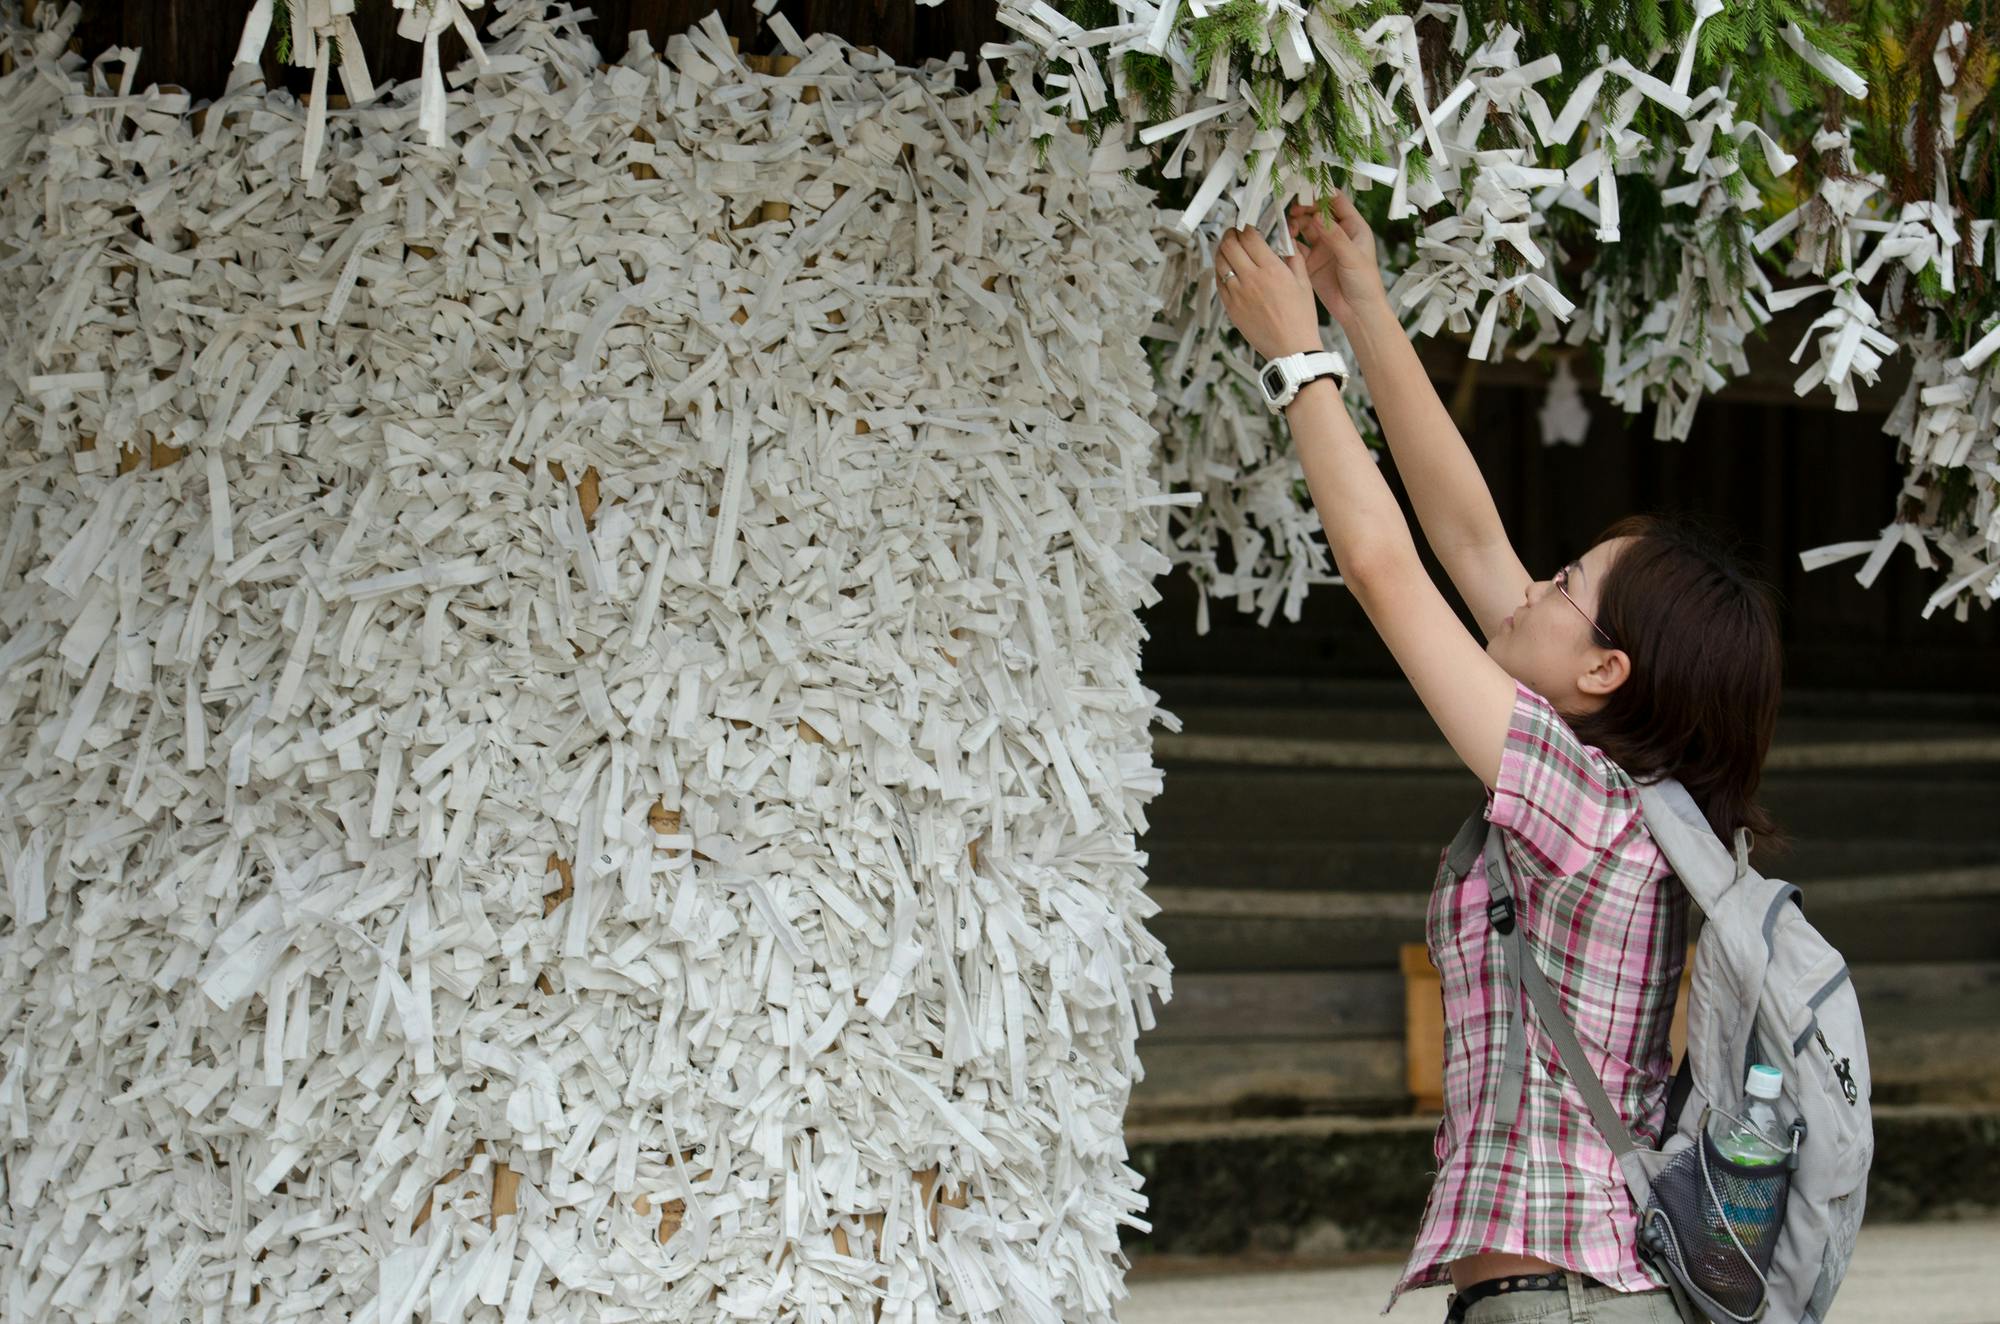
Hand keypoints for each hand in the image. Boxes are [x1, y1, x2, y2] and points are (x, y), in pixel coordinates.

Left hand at [1213, 225, 1321, 361]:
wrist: (1291, 348)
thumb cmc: (1300, 318)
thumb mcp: (1304, 282)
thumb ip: (1292, 258)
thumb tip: (1283, 242)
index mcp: (1271, 269)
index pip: (1250, 236)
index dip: (1246, 227)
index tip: (1248, 226)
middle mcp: (1251, 279)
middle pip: (1229, 245)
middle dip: (1230, 234)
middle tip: (1234, 233)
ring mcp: (1237, 293)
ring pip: (1220, 262)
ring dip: (1222, 251)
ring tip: (1228, 248)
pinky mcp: (1230, 307)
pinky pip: (1219, 283)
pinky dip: (1221, 271)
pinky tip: (1227, 269)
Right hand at [1287, 191, 1387, 330]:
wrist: (1358, 312)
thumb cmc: (1365, 283)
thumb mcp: (1352, 257)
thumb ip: (1335, 236)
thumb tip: (1318, 216)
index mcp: (1353, 227)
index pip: (1336, 201)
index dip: (1322, 194)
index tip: (1307, 191)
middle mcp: (1337, 234)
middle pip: (1317, 212)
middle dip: (1305, 208)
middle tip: (1294, 210)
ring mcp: (1323, 247)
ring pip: (1305, 227)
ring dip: (1296, 224)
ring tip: (1290, 228)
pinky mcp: (1311, 262)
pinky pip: (1298, 247)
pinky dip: (1290, 243)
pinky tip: (1287, 243)